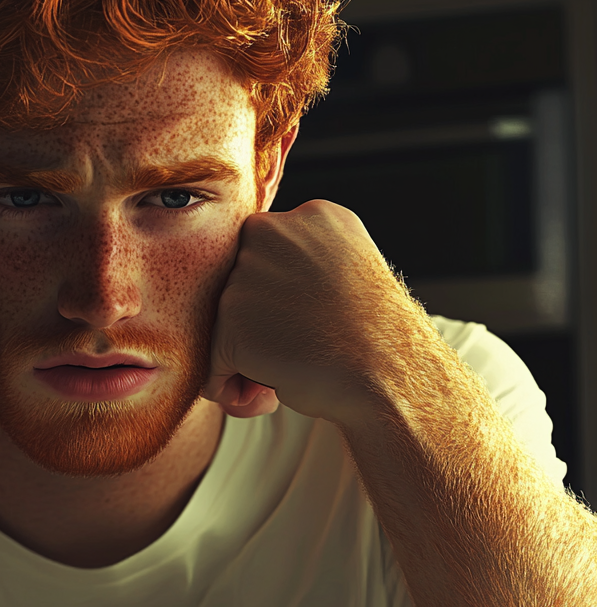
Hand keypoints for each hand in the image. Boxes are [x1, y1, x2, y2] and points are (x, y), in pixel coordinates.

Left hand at [203, 201, 424, 425]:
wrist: (392, 373)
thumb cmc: (381, 336)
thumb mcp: (352, 271)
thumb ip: (307, 265)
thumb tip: (261, 296)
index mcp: (311, 216)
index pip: (268, 251)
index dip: (284, 295)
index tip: (314, 317)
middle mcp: (272, 233)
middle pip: (241, 282)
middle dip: (261, 320)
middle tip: (304, 343)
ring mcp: (246, 274)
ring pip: (226, 322)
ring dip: (250, 351)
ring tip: (298, 363)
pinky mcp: (229, 319)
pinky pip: (214, 360)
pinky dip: (229, 382)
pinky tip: (267, 390)